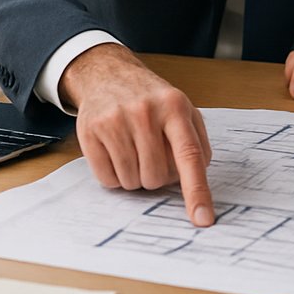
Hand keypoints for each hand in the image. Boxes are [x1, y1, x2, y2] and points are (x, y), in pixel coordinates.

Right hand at [60, 43, 214, 225]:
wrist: (108, 74)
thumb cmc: (150, 99)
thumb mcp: (181, 108)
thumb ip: (195, 143)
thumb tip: (197, 182)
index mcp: (175, 107)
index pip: (190, 156)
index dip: (197, 191)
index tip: (203, 219)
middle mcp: (145, 112)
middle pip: (157, 176)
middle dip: (156, 176)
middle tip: (151, 154)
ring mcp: (115, 121)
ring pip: (132, 182)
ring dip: (135, 177)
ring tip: (133, 150)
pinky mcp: (90, 132)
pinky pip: (107, 179)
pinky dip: (114, 176)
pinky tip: (115, 153)